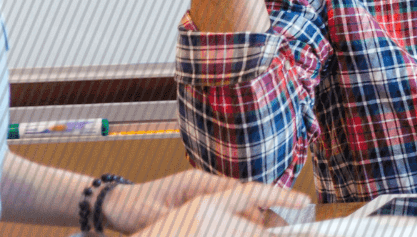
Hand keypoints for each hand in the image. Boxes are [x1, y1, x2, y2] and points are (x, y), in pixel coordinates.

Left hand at [103, 169, 281, 233]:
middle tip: (293, 228)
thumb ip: (187, 214)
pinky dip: (238, 229)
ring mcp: (203, 200)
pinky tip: (248, 233)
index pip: (246, 191)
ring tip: (277, 233)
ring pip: (240, 216)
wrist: (116, 206)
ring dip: (255, 227)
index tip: (300, 202)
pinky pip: (226, 221)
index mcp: (199, 184)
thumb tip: (218, 207)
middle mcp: (205, 190)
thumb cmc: (136, 206)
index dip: (275, 196)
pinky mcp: (198, 212)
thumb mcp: (160, 212)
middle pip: (248, 205)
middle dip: (272, 217)